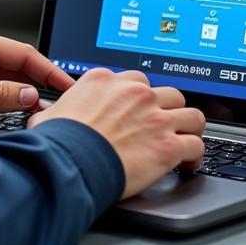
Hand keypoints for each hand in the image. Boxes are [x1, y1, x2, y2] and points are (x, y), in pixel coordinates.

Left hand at [0, 25, 72, 127]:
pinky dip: (11, 94)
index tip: (68, 85)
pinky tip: (21, 107)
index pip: (24, 54)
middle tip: (63, 101)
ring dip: (26, 90)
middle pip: (20, 63)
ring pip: (10, 74)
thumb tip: (30, 95)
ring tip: (45, 108)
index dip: (49, 71)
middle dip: (41, 82)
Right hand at [28, 69, 204, 199]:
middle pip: (168, 93)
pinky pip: (196, 144)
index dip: (139, 98)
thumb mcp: (50, 114)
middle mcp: (135, 94)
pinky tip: (189, 163)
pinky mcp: (168, 145)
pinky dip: (195, 155)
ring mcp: (155, 117)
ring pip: (192, 114)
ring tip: (185, 140)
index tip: (140, 111)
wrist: (70, 162)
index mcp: (106, 81)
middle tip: (163, 126)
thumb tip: (48, 115)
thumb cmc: (58, 142)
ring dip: (189, 128)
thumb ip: (58, 109)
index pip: (135, 81)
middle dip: (168, 110)